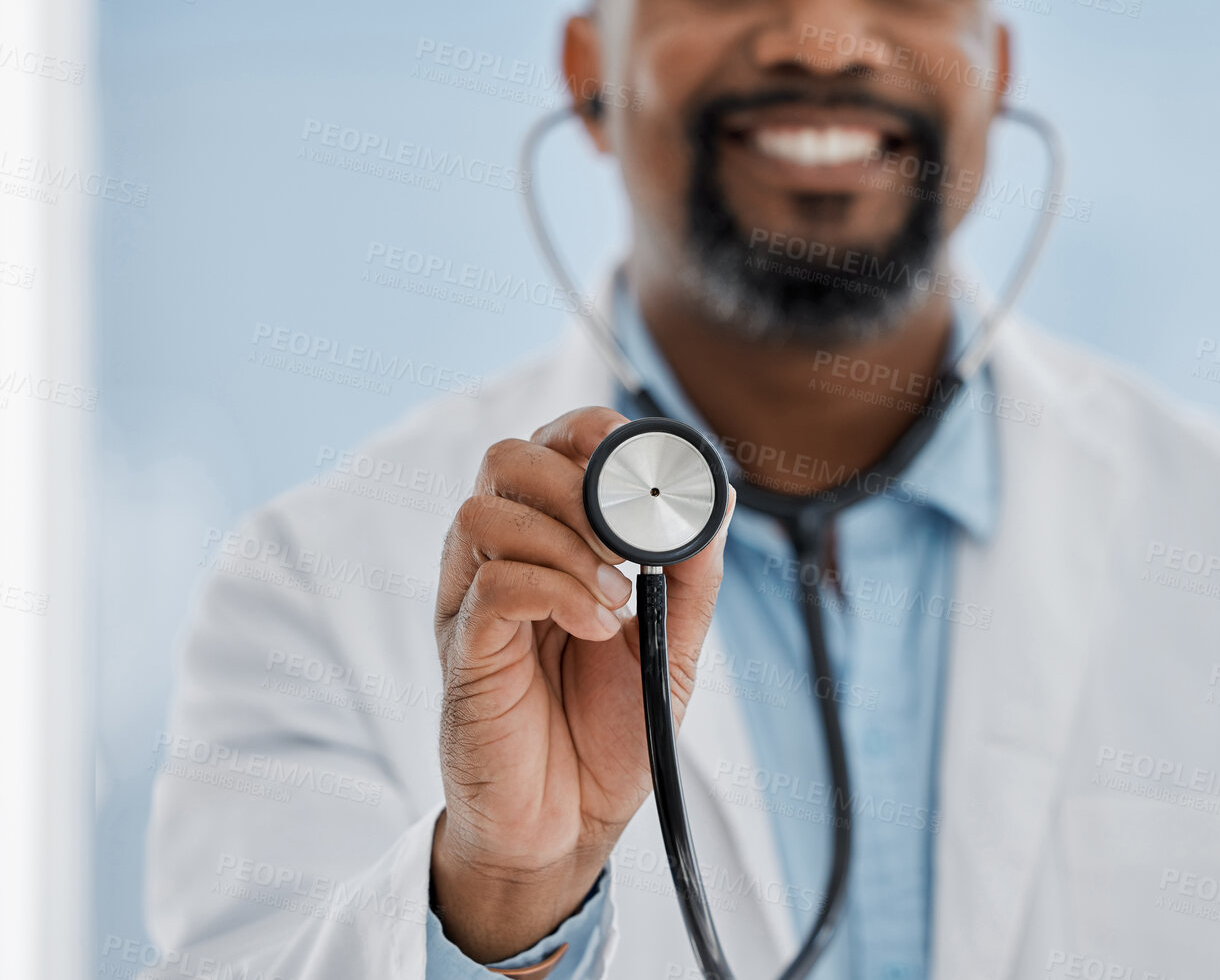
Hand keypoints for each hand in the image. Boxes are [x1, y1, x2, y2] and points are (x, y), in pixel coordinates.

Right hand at [430, 406, 734, 962]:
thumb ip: (692, 569)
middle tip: (630, 538)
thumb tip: (718, 494)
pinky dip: (557, 592)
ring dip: (567, 542)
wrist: (572, 823)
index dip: (597, 435)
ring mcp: (472, 601)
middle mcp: (501, 556)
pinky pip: (491, 587)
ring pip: (485, 512)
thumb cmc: (612, 727)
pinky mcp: (462, 651)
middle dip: (579, 482)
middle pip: (507, 458)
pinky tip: (596, 627)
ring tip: (617, 596)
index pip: (553, 442)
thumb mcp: (673, 640)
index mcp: (548, 538)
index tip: (650, 471)